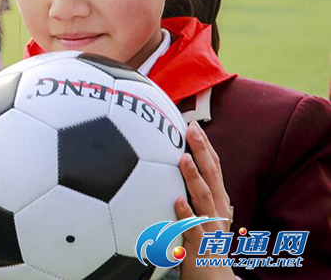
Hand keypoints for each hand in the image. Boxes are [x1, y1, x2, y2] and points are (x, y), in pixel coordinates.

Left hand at [175, 121, 235, 279]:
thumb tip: (170, 164)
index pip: (215, 167)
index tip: (193, 123)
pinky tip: (176, 201)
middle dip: (202, 151)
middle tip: (191, 129)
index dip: (205, 145)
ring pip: (204, 199)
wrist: (214, 277)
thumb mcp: (201, 212)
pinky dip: (186, 214)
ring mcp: (210, 226)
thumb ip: (191, 189)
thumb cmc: (203, 240)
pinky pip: (193, 228)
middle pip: (212, 176)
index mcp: (217, 200)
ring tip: (183, 158)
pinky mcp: (200, 245)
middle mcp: (217, 210)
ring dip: (194, 177)